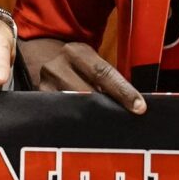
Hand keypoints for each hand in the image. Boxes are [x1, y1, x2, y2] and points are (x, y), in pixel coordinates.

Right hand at [20, 35, 146, 114]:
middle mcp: (57, 66)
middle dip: (108, 108)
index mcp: (75, 51)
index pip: (102, 72)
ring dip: (94, 118)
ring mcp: (44, 85)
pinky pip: (63, 114)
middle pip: (87, 93)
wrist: (44, 57)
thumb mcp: (91, 60)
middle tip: (126, 120)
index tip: (139, 107)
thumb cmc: (78, 64)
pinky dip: (78, 121)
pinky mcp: (39, 101)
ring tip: (109, 126)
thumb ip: (107, 77)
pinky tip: (89, 128)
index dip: (122, 91)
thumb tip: (134, 101)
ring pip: (74, 106)